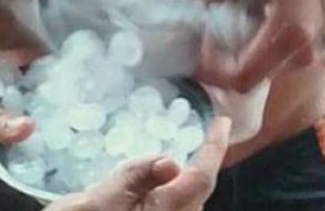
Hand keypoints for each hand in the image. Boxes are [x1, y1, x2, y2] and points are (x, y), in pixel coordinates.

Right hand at [49, 117, 230, 210]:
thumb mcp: (101, 198)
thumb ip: (136, 177)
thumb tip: (171, 161)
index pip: (201, 177)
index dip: (214, 148)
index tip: (223, 122)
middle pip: (197, 191)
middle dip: (199, 165)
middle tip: (199, 136)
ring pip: (185, 202)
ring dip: (182, 182)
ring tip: (169, 163)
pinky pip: (171, 209)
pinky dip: (169, 193)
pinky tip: (151, 187)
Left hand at [195, 0, 324, 91]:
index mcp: (289, 35)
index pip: (241, 80)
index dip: (213, 69)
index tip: (201, 44)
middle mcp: (308, 53)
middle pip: (256, 71)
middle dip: (232, 50)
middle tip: (217, 19)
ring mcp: (324, 50)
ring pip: (275, 59)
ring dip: (255, 39)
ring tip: (245, 3)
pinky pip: (294, 49)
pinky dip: (275, 34)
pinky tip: (270, 2)